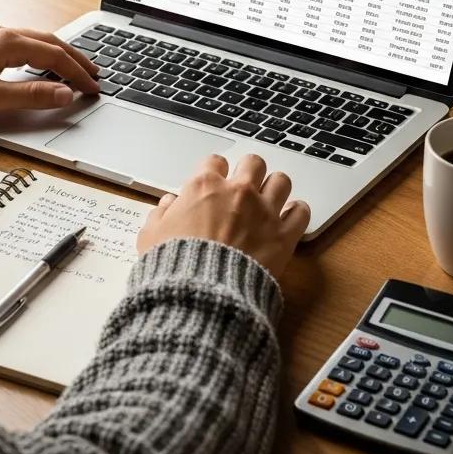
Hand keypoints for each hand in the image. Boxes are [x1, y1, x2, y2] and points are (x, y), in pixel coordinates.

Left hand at [0, 23, 99, 118]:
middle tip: (94, 73)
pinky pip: (19, 40)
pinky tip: (37, 61)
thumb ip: (31, 96)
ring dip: (57, 52)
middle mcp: (0, 31)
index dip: (78, 74)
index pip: (55, 57)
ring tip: (72, 67)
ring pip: (34, 38)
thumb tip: (64, 94)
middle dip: (74, 58)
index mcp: (7, 42)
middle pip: (49, 41)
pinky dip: (38, 51)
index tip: (93, 89)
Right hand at [136, 153, 309, 280]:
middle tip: (245, 187)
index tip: (214, 183)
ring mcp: (263, 212)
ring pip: (281, 181)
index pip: (215, 161)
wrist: (201, 292)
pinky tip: (289, 219)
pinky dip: (297, 213)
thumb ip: (161, 214)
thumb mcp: (151, 236)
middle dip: (250, 172)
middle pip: (254, 163)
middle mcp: (237, 192)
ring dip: (276, 188)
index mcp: (204, 187)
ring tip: (270, 201)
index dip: (214, 171)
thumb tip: (169, 204)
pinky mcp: (283, 235)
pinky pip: (301, 212)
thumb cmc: (173, 264)